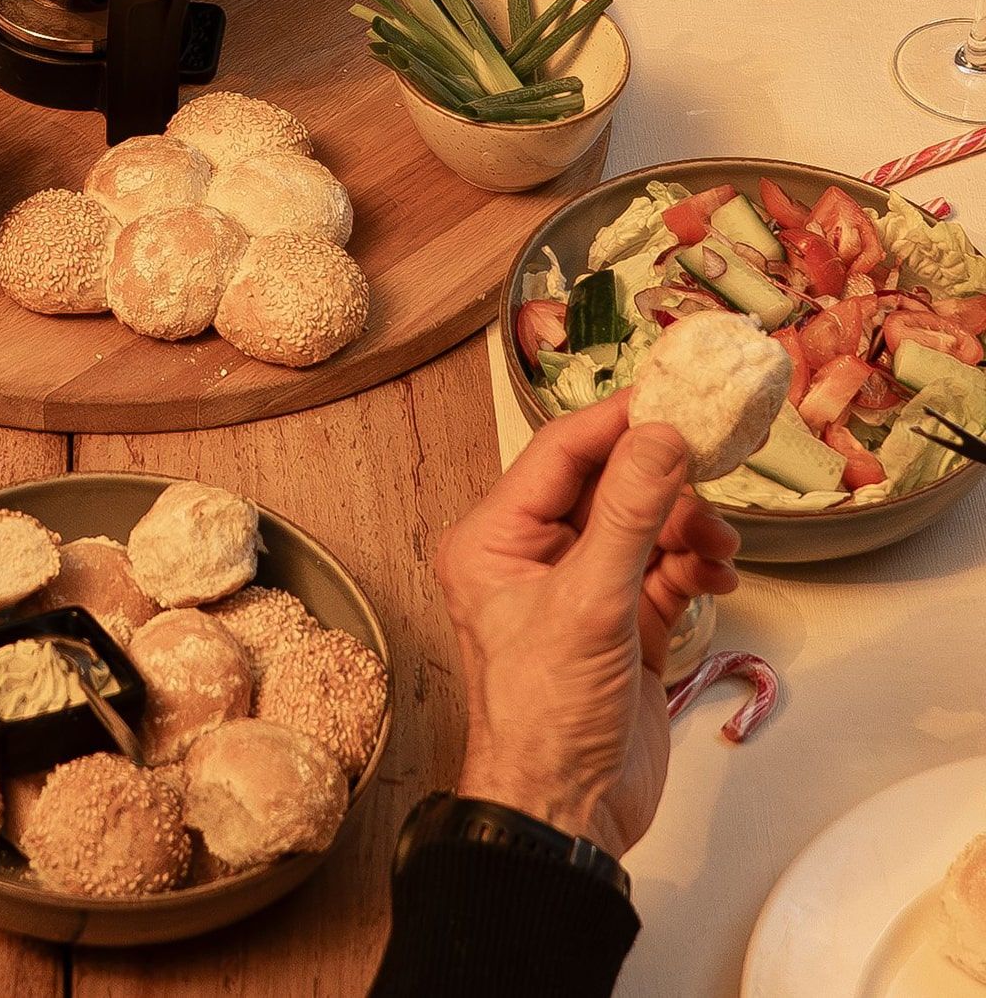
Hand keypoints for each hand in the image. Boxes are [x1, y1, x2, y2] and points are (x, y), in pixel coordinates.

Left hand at [434, 389, 740, 857]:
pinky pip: (662, 570)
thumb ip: (629, 514)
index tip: (677, 398)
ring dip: (687, 529)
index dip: (618, 423)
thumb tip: (660, 436)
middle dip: (664, 484)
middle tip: (715, 477)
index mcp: (493, 538)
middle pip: (607, 484)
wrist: (565, 812)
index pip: (559, 453)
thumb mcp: (590, 603)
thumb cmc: (544, 717)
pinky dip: (693, 568)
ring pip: (642, 525)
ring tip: (718, 554)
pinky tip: (715, 581)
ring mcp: (578, 589)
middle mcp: (529, 556)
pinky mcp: (619, 624)